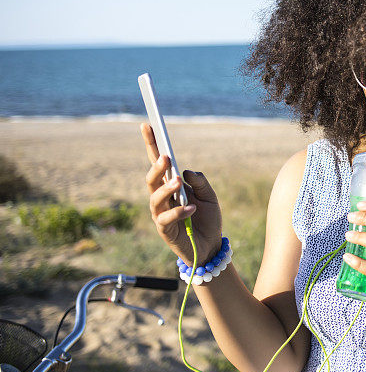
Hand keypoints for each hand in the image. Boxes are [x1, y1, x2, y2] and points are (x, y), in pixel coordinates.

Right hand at [141, 123, 222, 265]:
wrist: (211, 246)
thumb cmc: (207, 220)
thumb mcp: (210, 197)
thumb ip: (201, 183)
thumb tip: (186, 171)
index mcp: (171, 185)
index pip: (158, 162)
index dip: (152, 144)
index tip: (148, 124)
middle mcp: (161, 198)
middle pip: (151, 179)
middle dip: (156, 167)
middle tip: (166, 157)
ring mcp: (161, 214)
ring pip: (155, 198)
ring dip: (166, 189)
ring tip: (177, 182)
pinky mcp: (165, 231)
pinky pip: (166, 219)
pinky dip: (179, 212)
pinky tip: (191, 208)